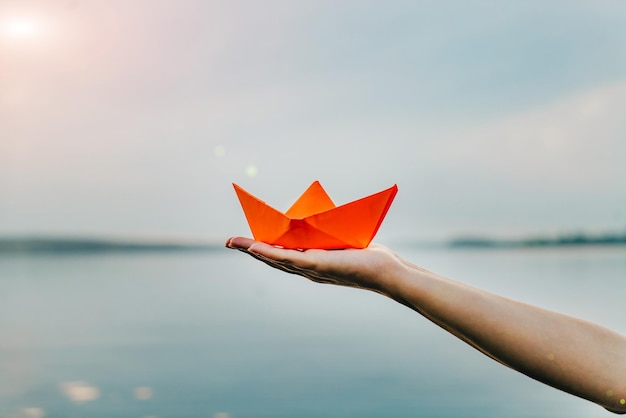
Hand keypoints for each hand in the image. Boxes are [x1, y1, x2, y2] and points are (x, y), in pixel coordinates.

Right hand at [225, 236, 406, 292]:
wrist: (385, 270)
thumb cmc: (368, 256)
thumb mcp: (341, 241)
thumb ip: (326, 234)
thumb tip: (316, 218)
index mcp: (311, 265)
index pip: (281, 258)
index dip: (262, 250)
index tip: (246, 242)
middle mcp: (307, 271)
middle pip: (271, 260)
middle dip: (249, 250)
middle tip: (228, 242)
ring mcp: (310, 270)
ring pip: (274, 260)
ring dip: (252, 250)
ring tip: (233, 242)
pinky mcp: (317, 266)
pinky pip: (288, 259)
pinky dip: (269, 253)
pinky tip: (255, 246)